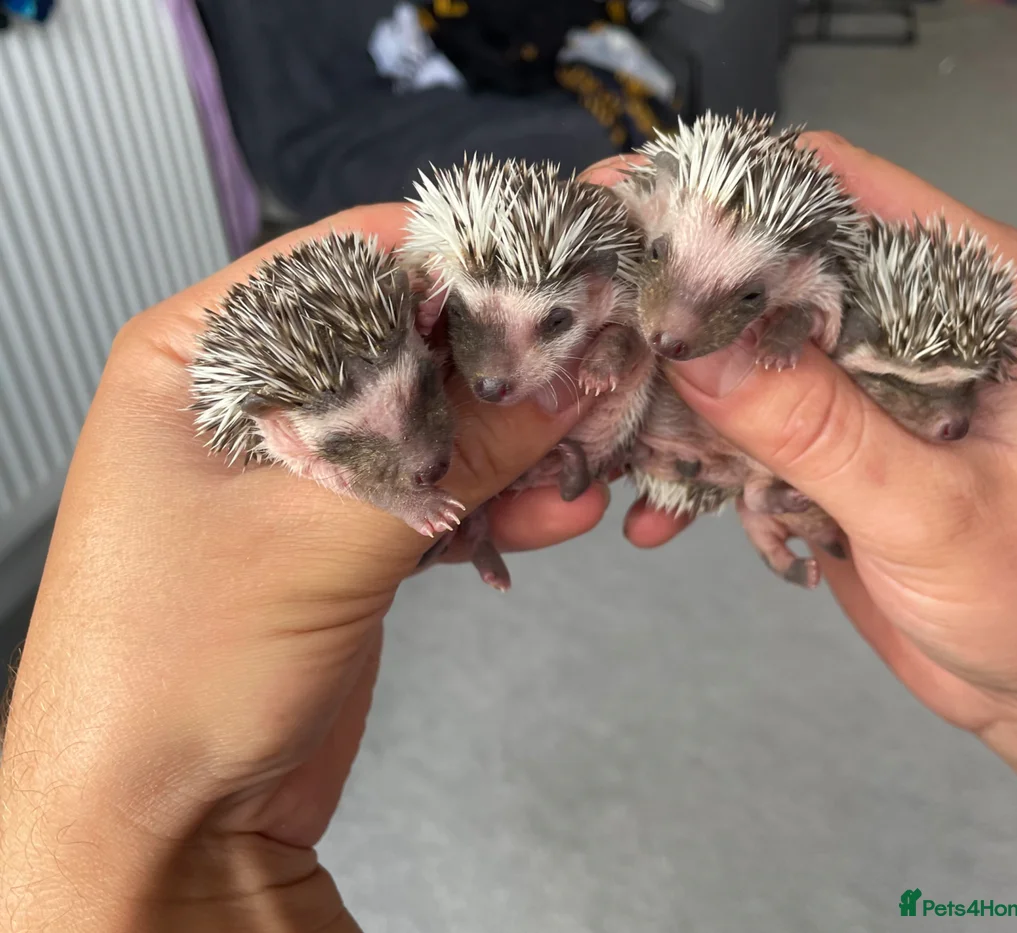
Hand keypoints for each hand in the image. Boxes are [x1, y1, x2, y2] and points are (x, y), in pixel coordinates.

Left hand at [0, 204, 607, 931]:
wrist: (165, 825)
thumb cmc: (174, 670)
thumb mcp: (320, 534)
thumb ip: (454, 446)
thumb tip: (567, 372)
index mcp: (198, 357)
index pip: (346, 265)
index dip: (456, 266)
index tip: (558, 279)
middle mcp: (251, 402)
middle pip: (403, 346)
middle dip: (501, 368)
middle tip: (592, 374)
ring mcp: (304, 472)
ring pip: (433, 424)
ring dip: (516, 445)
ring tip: (586, 459)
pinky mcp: (346, 535)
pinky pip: (438, 492)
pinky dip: (498, 502)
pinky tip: (555, 515)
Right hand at [625, 133, 1016, 816]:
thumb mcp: (930, 512)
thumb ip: (820, 429)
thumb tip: (701, 346)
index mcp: (969, 292)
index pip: (835, 192)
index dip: (730, 196)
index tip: (632, 218)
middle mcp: (906, 319)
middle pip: (767, 269)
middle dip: (673, 296)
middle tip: (584, 316)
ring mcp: (856, 383)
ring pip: (737, 351)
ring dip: (667, 389)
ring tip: (602, 425)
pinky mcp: (822, 442)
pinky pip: (735, 428)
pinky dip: (689, 463)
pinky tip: (655, 511)